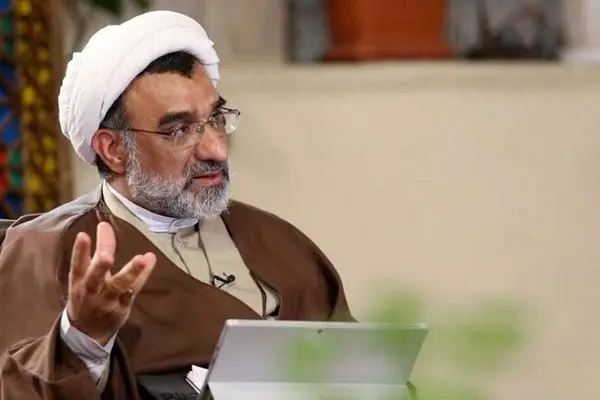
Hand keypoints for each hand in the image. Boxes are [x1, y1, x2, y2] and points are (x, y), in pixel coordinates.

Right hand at [66, 221, 155, 344]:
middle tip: (107, 255)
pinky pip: (134, 289)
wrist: (87, 332)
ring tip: (141, 258)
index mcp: (78, 282)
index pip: (77, 265)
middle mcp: (91, 290)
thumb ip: (94, 254)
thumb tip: (105, 227)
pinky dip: (143, 275)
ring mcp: (107, 300)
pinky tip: (150, 260)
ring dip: (130, 271)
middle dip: (101, 265)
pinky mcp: (122, 307)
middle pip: (96, 276)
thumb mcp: (82, 278)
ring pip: (119, 285)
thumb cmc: (86, 296)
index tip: (83, 235)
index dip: (79, 251)